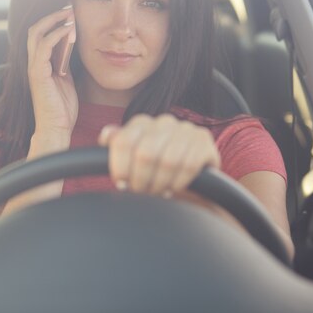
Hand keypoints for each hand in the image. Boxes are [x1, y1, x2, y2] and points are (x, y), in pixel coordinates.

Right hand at [27, 6, 78, 137]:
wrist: (56, 128)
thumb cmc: (62, 108)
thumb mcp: (67, 79)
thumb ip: (65, 63)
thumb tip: (71, 46)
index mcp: (40, 63)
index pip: (41, 34)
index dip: (53, 21)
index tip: (70, 12)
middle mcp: (33, 62)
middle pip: (36, 29)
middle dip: (53, 15)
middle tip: (70, 7)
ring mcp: (33, 67)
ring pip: (37, 33)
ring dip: (55, 21)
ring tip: (70, 14)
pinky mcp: (37, 73)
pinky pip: (44, 47)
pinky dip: (56, 35)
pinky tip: (69, 30)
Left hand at [98, 114, 220, 195]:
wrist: (190, 179)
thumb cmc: (155, 170)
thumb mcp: (131, 160)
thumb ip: (116, 146)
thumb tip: (108, 134)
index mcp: (142, 123)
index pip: (123, 142)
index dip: (120, 168)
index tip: (121, 183)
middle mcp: (164, 121)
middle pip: (145, 153)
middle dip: (141, 179)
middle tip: (141, 191)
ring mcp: (186, 129)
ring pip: (167, 161)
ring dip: (160, 183)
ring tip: (157, 191)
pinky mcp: (204, 140)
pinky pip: (189, 165)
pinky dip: (179, 182)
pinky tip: (174, 187)